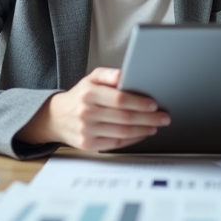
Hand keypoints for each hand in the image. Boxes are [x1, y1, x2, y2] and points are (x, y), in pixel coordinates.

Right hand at [18, 67, 170, 151]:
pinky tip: (142, 133)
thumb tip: (126, 75)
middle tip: (164, 117)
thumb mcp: (91, 79)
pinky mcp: (88, 145)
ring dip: (144, 130)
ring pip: (123, 133)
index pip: (119, 99)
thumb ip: (109, 75)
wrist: (57, 117)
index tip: (154, 104)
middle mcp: (86, 113)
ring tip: (156, 125)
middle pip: (125, 118)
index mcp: (89, 94)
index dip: (139, 103)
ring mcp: (87, 131)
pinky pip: (117, 144)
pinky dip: (133, 139)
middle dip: (149, 118)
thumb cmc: (81, 96)